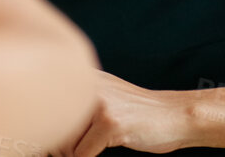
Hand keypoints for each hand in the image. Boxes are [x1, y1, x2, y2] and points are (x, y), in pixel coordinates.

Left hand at [58, 74, 194, 156]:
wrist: (174, 114)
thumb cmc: (138, 112)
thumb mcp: (106, 97)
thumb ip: (81, 104)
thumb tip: (51, 129)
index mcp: (84, 75)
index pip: (49, 103)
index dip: (51, 127)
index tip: (54, 142)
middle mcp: (88, 83)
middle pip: (55, 122)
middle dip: (59, 144)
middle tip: (68, 151)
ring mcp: (99, 103)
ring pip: (65, 140)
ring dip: (72, 153)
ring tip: (86, 151)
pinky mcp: (110, 122)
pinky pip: (83, 154)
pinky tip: (102, 152)